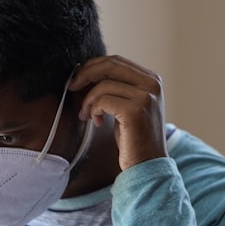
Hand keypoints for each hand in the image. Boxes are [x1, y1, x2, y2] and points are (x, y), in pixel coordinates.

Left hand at [68, 55, 167, 170]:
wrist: (147, 164)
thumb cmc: (133, 137)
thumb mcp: (127, 105)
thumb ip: (115, 87)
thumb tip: (85, 73)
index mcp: (151, 79)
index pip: (116, 61)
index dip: (92, 66)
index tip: (77, 78)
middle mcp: (152, 84)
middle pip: (110, 65)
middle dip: (85, 74)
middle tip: (72, 87)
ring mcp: (146, 97)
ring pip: (103, 85)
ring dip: (88, 100)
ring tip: (87, 115)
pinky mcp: (135, 111)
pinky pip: (103, 101)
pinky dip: (93, 110)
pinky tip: (97, 122)